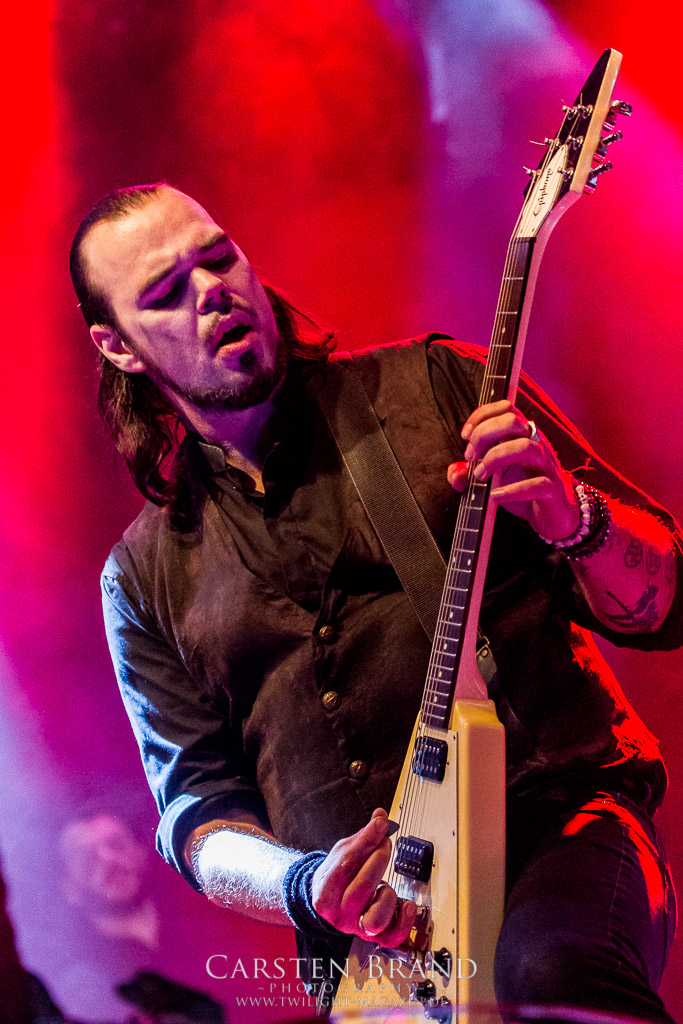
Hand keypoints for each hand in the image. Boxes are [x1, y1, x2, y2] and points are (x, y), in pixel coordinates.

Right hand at [311, 808, 416, 944]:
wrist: (329, 904)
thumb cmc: (336, 877)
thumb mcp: (343, 852)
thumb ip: (363, 837)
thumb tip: (381, 817)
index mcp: (325, 891)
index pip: (346, 864)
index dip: (366, 842)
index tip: (380, 825)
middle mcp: (338, 913)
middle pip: (361, 889)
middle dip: (378, 860)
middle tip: (385, 844)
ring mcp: (355, 927)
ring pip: (375, 918)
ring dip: (387, 895)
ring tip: (386, 883)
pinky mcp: (372, 937)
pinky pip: (391, 938)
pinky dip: (405, 922)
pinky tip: (408, 905)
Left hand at [447, 400, 578, 540]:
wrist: (554, 513)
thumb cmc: (523, 488)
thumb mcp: (492, 478)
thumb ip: (468, 473)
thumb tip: (454, 473)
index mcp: (523, 435)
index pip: (506, 408)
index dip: (482, 415)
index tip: (465, 435)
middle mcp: (536, 444)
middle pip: (512, 422)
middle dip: (484, 435)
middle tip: (471, 457)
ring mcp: (546, 465)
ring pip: (524, 448)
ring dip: (495, 459)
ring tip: (480, 475)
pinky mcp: (552, 489)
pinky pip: (536, 485)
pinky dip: (512, 490)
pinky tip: (495, 496)